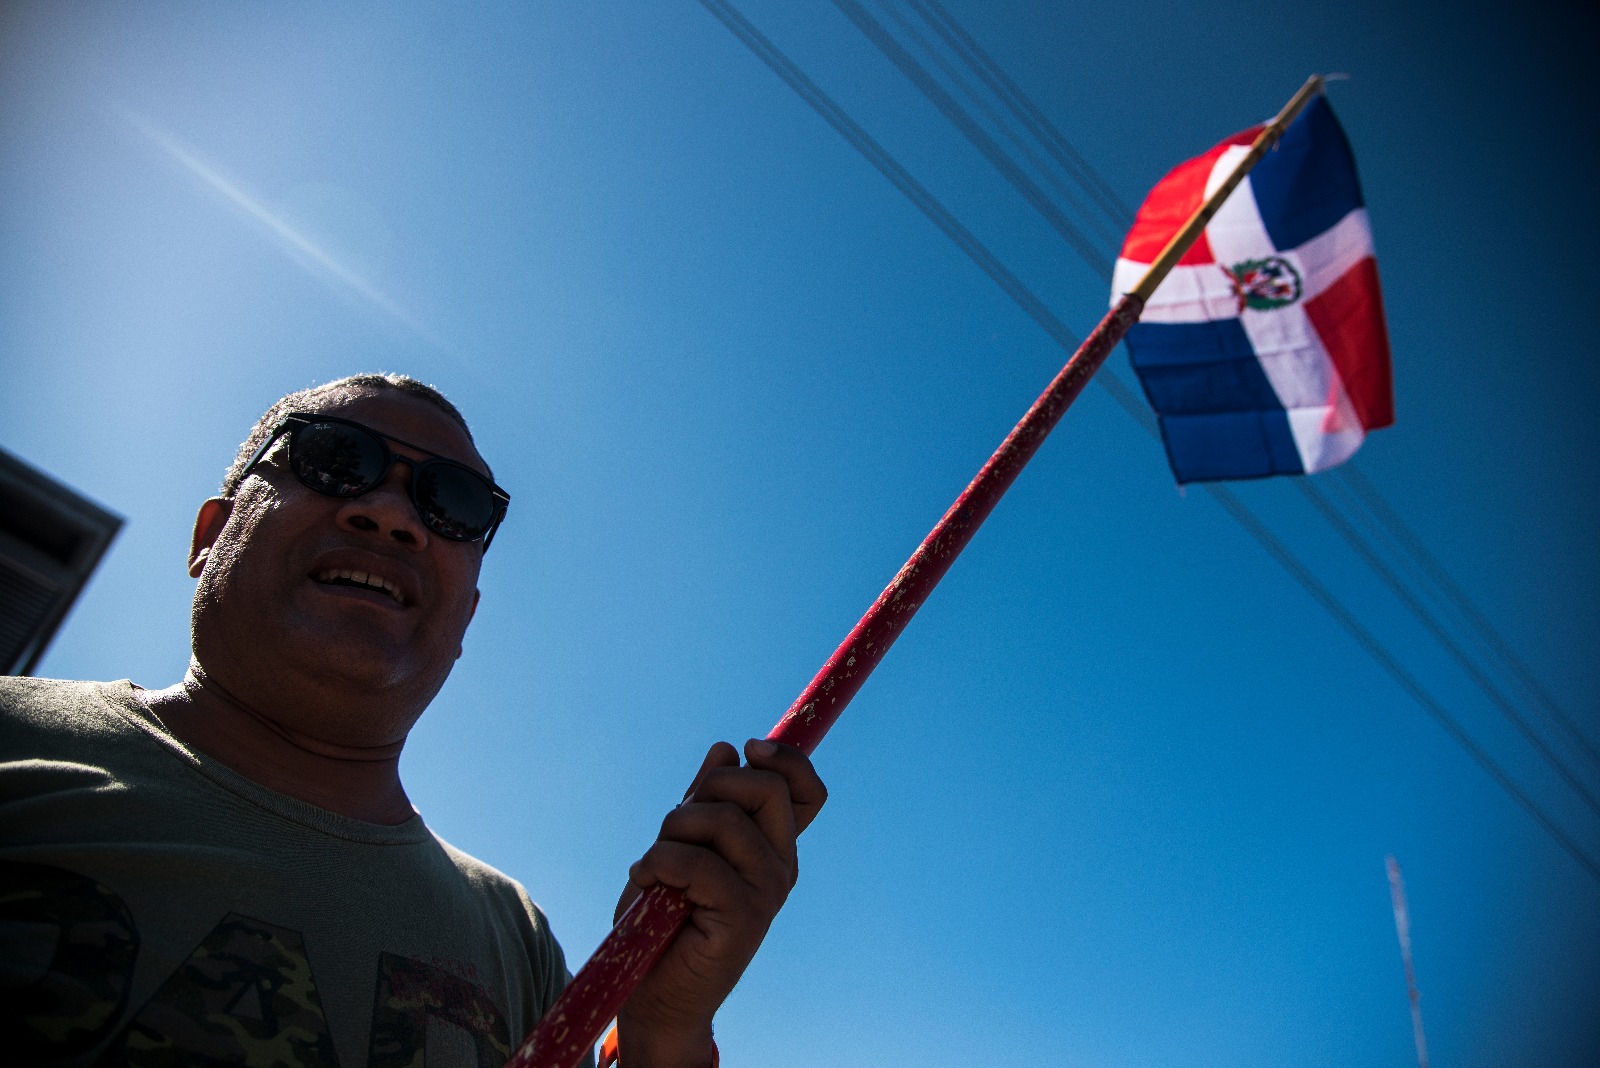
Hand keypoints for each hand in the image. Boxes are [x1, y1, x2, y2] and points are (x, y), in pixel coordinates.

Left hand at [614, 738, 826, 1067]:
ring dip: (672, 832)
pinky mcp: (745, 916)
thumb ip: (705, 802)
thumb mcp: (680, 845)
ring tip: (654, 865)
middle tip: (676, 824)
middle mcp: (780, 866)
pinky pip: (698, 863)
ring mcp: (767, 891)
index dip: (786, 758)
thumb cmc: (662, 920)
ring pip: (724, 820)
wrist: (653, 993)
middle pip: (767, 787)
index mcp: (772, 847)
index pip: (806, 791)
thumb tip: (726, 751)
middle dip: (710, 789)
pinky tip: (646, 883)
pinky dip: (658, 863)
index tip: (749, 748)